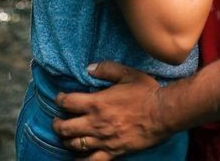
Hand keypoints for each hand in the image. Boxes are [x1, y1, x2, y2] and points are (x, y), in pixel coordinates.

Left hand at [52, 62, 167, 157]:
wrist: (162, 114)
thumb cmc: (145, 92)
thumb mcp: (127, 73)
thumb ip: (106, 69)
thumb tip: (89, 68)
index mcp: (97, 103)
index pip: (68, 102)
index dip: (60, 99)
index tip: (59, 98)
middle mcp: (96, 123)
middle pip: (66, 127)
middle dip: (57, 124)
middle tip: (58, 120)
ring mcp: (103, 140)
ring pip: (75, 145)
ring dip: (67, 140)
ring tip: (66, 136)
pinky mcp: (112, 152)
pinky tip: (77, 158)